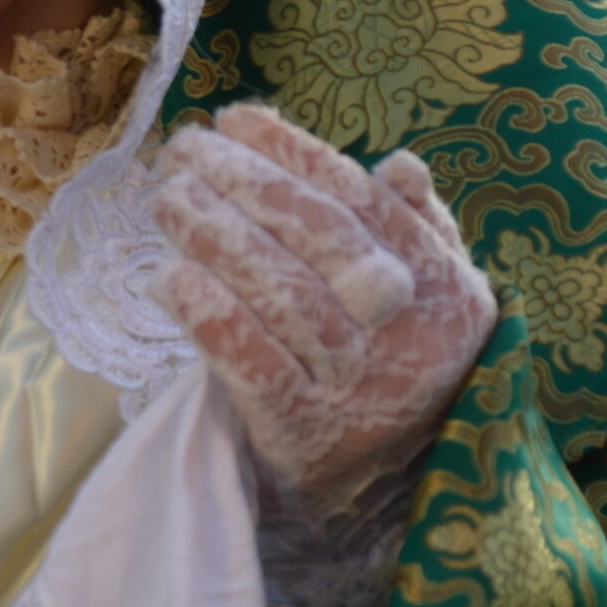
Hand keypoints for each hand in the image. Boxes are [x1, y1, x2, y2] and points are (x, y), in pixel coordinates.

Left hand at [149, 103, 496, 506]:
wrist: (392, 489)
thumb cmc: (396, 362)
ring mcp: (356, 385)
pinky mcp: (303, 432)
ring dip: (215, 236)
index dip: (296, 154)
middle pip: (319, 241)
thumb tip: (400, 163)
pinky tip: (167, 276)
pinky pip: (253, 364)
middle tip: (184, 148)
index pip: (362, 203)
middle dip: (245, 182)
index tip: (236, 117)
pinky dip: (209, 315)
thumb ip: (417, 227)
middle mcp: (406, 332)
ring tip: (165, 197)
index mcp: (441, 285)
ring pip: (282, 296)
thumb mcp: (432, 295)